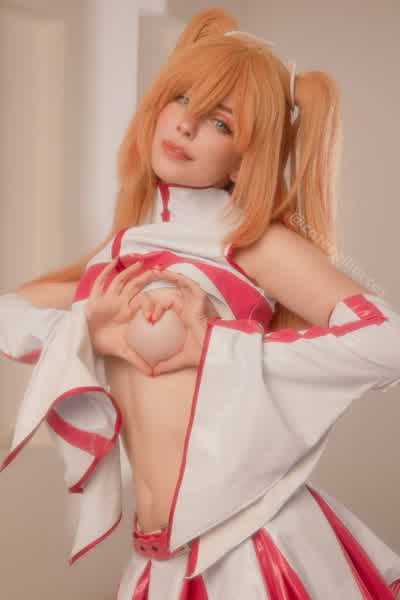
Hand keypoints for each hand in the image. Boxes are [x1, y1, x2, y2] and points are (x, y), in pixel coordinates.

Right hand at [84, 257, 162, 375]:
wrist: (87, 342)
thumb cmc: (106, 343)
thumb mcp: (124, 351)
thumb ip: (138, 360)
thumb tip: (152, 374)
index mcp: (130, 313)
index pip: (144, 302)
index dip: (150, 304)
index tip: (152, 316)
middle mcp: (121, 303)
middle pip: (136, 286)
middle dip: (146, 277)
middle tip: (159, 269)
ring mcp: (109, 299)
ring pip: (121, 281)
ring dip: (130, 271)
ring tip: (140, 262)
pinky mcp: (95, 298)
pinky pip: (100, 283)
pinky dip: (106, 272)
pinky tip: (114, 262)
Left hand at [149, 269, 215, 375]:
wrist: (212, 351)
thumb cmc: (201, 353)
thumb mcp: (179, 358)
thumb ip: (166, 363)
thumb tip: (152, 373)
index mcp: (187, 317)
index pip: (170, 305)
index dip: (157, 308)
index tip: (148, 319)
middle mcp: (192, 306)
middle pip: (174, 290)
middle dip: (162, 282)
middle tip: (147, 278)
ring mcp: (196, 301)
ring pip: (180, 283)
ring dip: (167, 276)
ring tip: (153, 271)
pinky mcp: (199, 297)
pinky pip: (186, 282)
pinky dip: (175, 276)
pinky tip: (163, 272)